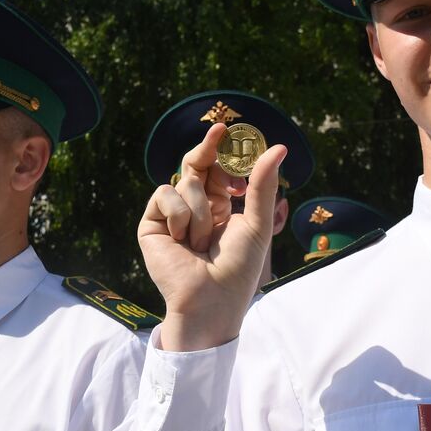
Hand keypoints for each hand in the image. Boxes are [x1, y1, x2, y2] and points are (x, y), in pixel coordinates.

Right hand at [139, 123, 285, 351]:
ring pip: (185, 182)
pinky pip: (165, 195)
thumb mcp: (256, 223)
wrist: (210, 300)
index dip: (220, 149)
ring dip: (201, 211)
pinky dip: (180, 215)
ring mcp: (171, 215)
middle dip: (207, 148)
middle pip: (194, 164)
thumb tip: (279, 147)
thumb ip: (262, 185)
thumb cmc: (237, 269)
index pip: (215, 169)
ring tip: (202, 243)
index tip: (226, 130)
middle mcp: (193, 207)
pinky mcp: (151, 224)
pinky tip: (182, 241)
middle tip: (219, 133)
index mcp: (218, 207)